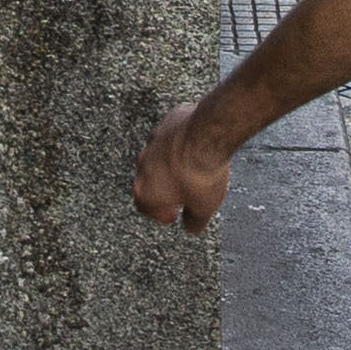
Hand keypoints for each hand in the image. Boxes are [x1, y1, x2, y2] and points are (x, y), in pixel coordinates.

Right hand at [132, 96, 238, 229]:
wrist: (207, 136)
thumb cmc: (200, 174)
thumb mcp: (202, 209)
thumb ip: (193, 221)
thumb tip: (191, 226)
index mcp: (145, 190)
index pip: (144, 207)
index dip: (158, 213)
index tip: (172, 214)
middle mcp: (143, 164)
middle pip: (150, 180)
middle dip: (165, 187)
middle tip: (183, 193)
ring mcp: (153, 141)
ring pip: (159, 156)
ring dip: (172, 164)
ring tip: (193, 168)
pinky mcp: (167, 123)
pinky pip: (171, 136)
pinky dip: (180, 143)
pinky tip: (198, 147)